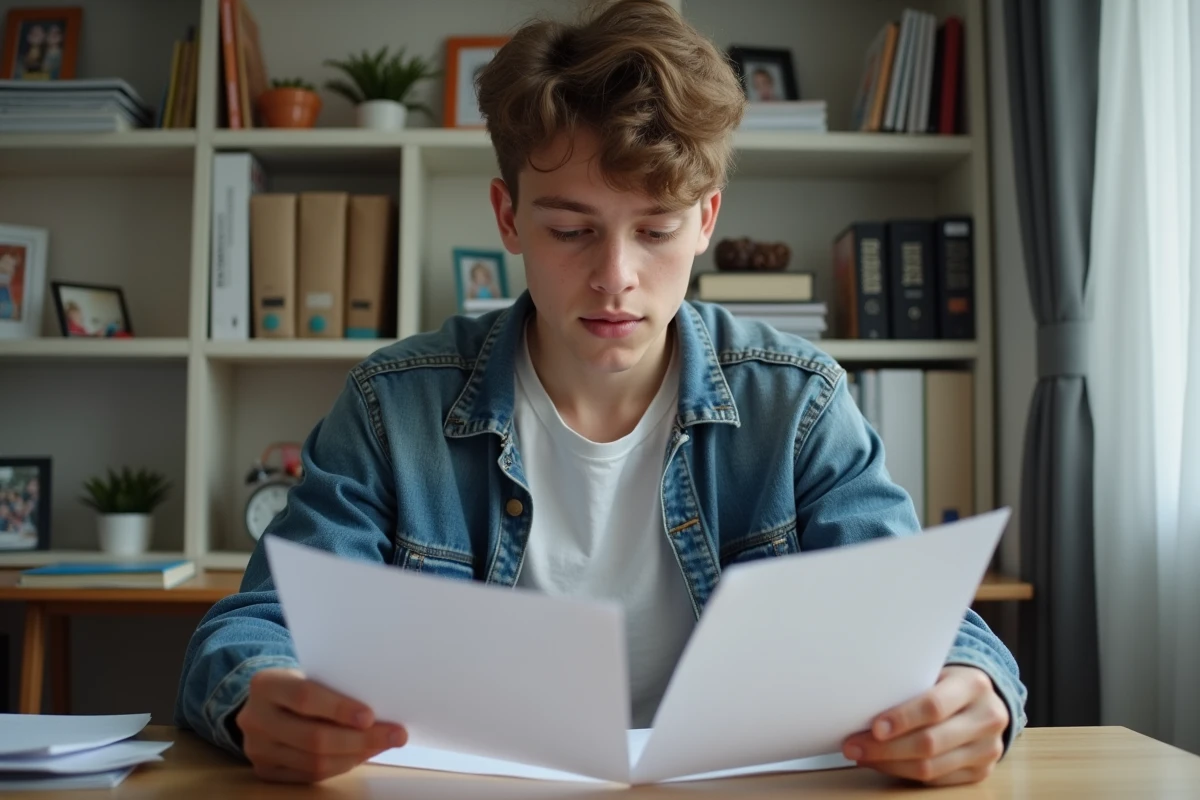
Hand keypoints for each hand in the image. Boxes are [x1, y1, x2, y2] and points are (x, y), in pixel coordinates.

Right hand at [236, 668, 406, 782]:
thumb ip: (335, 686)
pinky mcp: (265, 770)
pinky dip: (341, 766)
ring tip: (383, 745)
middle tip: (395, 735)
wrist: (264, 703)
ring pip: (314, 762)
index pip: (305, 697)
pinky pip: (310, 775)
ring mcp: (257, 748)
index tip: (371, 716)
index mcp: (266, 684)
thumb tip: (384, 709)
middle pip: (313, 737)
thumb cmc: (299, 682)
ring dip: (356, 756)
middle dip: (360, 739)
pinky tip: (362, 754)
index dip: (340, 709)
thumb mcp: (310, 673)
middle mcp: (255, 717)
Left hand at [842, 666, 1008, 785]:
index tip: (873, 727)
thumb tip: (861, 703)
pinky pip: (936, 780)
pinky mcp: (981, 772)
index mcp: (973, 685)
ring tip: (862, 756)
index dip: (901, 719)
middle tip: (853, 746)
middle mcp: (987, 718)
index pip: (934, 707)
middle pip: (930, 742)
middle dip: (885, 748)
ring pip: (931, 768)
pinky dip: (904, 773)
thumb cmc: (948, 683)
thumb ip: (909, 684)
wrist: (985, 700)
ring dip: (889, 764)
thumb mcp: (936, 671)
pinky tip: (882, 764)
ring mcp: (988, 749)